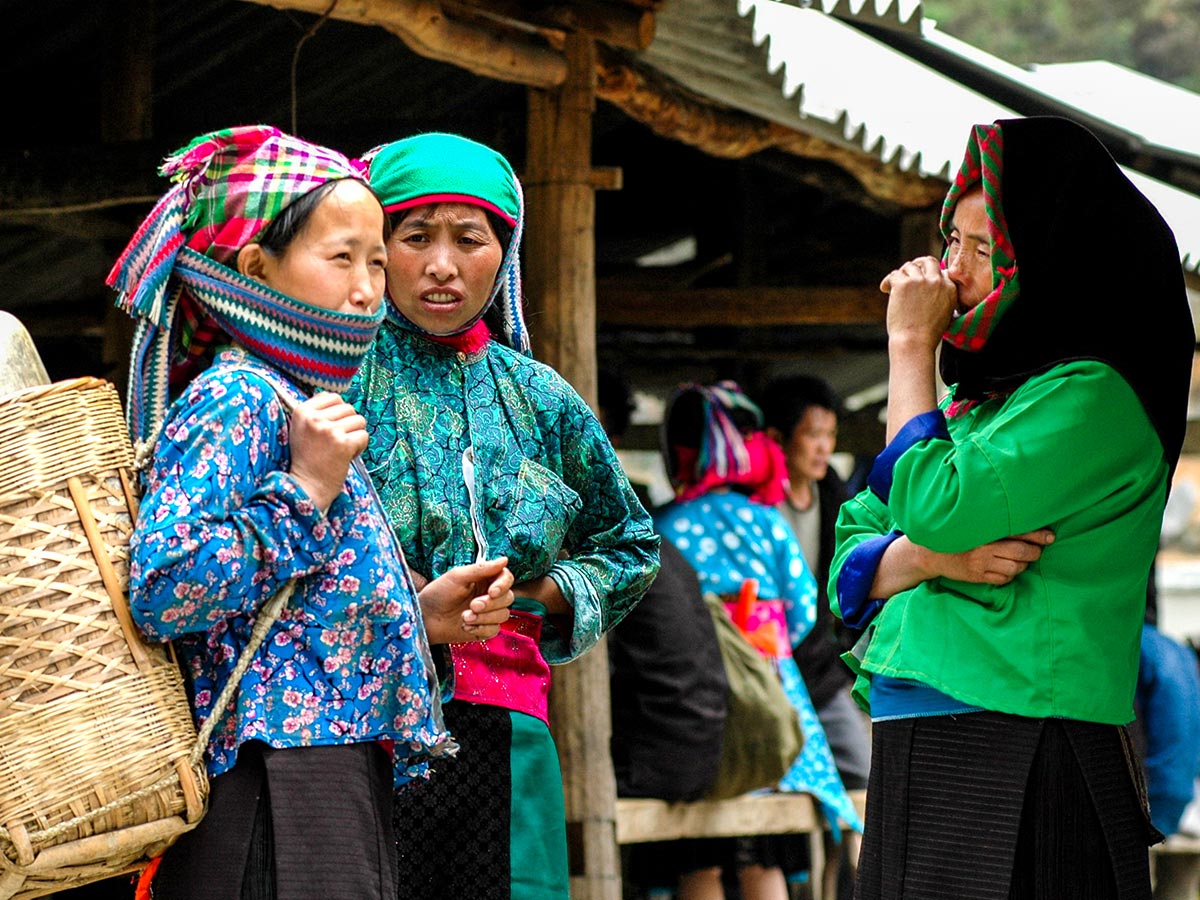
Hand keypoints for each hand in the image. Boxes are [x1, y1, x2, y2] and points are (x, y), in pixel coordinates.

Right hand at [288, 393, 367, 511]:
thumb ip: (316, 412)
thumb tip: (336, 399)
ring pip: (359, 420)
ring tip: (341, 449)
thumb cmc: (307, 459)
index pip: (333, 397)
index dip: (338, 412)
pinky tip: (347, 456)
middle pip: (348, 408)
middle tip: (336, 442)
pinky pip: (364, 435)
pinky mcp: (343, 443)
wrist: (307, 486)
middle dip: (348, 425)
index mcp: (302, 411)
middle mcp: (315, 418)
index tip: (331, 428)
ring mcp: (330, 430)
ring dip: (355, 435)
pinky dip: (360, 447)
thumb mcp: (301, 429)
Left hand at [419, 557, 514, 643]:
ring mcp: (488, 613)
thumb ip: (481, 569)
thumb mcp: (457, 577)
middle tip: (472, 605)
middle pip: (508, 598)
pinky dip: (481, 629)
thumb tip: (504, 560)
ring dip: (484, 617)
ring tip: (464, 617)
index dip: (503, 585)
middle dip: (490, 604)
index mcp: (484, 579)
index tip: (491, 592)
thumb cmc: (437, 594)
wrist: (425, 618)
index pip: (506, 578)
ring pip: (503, 615)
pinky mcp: (484, 629)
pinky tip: (466, 627)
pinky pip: (495, 630)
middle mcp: (489, 595)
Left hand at [880, 255, 958, 351]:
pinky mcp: (903, 284)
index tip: (921, 280)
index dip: (929, 274)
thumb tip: (928, 285)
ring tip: (894, 288)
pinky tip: (885, 289)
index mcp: (950, 288)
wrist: (915, 342)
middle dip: (917, 265)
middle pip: (927, 261)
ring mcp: (920, 281)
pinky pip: (894, 274)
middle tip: (906, 274)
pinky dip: (887, 282)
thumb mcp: (944, 312)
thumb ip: (940, 295)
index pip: (941, 270)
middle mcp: (937, 281)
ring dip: (901, 275)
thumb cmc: (927, 334)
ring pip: (908, 267)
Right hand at [924, 529, 1055, 585]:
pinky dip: (1010, 575)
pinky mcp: (977, 577)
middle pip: (1020, 552)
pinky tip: (1008, 569)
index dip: (1037, 534)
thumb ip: (993, 524)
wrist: (929, 553)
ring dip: (1023, 565)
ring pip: (1015, 568)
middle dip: (1035, 552)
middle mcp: (983, 548)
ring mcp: (980, 564)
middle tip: (1039, 550)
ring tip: (1022, 559)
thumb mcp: (972, 526)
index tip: (1050, 536)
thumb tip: (1024, 525)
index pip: (1017, 531)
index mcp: (983, 531)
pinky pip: (1003, 579)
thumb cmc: (956, 536)